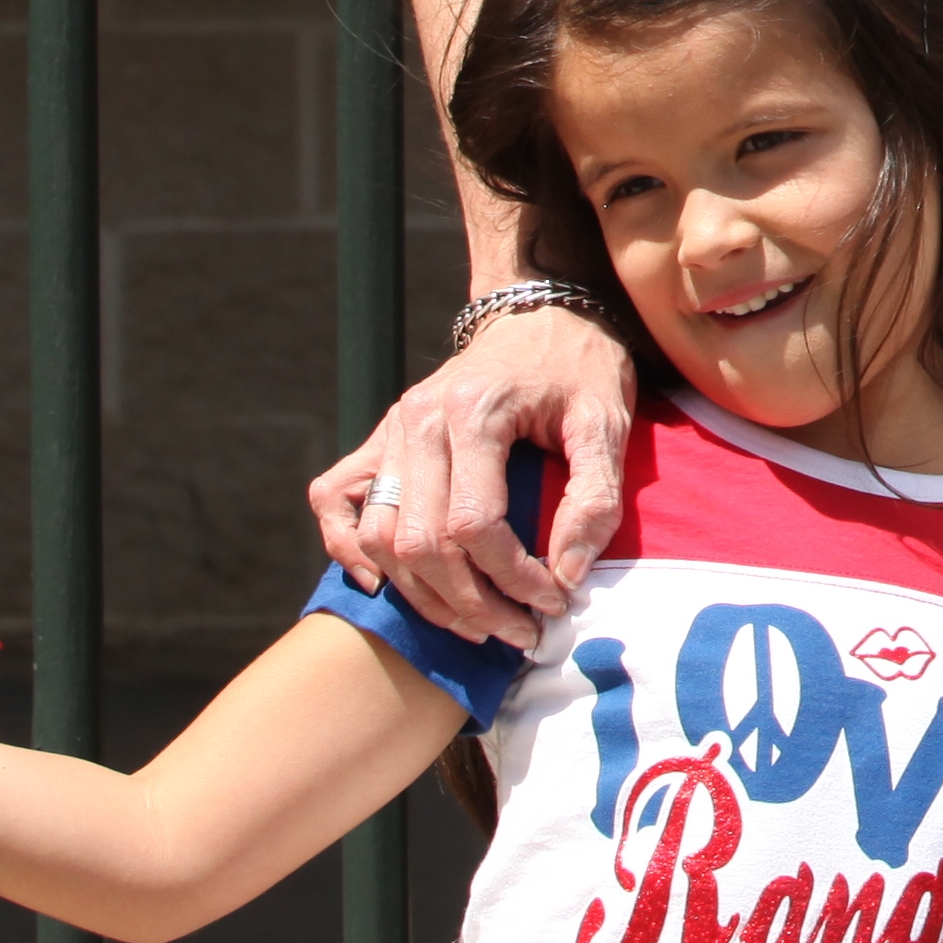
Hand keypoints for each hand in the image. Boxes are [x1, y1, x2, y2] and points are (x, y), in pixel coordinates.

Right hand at [302, 303, 638, 639]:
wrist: (540, 312)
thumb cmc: (579, 364)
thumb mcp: (607, 420)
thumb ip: (594, 497)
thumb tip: (567, 575)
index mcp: (474, 411)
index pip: (474, 524)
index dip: (513, 577)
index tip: (555, 599)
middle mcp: (417, 420)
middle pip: (421, 541)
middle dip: (471, 603)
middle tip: (520, 631)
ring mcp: (391, 429)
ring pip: (380, 536)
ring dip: (423, 595)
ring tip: (476, 624)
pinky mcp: (381, 438)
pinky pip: (335, 499)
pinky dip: (348, 549)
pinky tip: (386, 584)